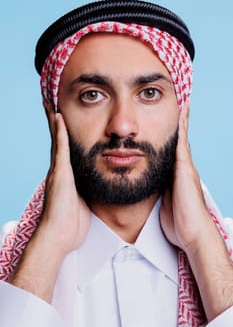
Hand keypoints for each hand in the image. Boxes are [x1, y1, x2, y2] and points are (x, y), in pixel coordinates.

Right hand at [41, 100, 90, 255]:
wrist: (59, 236)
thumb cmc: (71, 223)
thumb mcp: (82, 201)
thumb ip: (84, 190)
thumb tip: (92, 186)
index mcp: (67, 174)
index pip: (64, 147)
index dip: (63, 131)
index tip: (62, 114)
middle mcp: (60, 168)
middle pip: (58, 138)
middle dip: (54, 119)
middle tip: (51, 100)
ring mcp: (58, 170)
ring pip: (57, 139)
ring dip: (54, 120)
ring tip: (51, 101)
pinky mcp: (60, 174)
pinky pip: (61, 149)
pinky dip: (60, 133)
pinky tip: (58, 118)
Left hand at [160, 99, 213, 252]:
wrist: (192, 234)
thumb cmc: (178, 221)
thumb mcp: (164, 201)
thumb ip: (160, 189)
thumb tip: (148, 183)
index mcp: (175, 173)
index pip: (171, 147)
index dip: (170, 131)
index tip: (166, 115)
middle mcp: (182, 166)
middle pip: (178, 137)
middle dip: (177, 119)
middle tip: (178, 97)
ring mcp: (185, 166)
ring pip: (181, 136)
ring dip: (181, 117)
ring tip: (181, 97)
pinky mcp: (185, 168)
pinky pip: (182, 142)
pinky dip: (181, 126)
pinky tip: (180, 111)